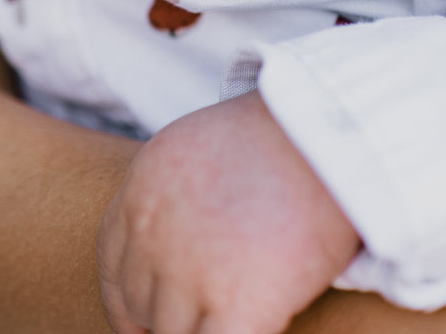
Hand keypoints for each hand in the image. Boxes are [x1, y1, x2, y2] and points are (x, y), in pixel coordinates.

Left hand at [98, 90, 360, 333]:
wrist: (333, 132)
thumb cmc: (286, 137)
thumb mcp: (203, 147)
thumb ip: (176, 197)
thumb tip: (178, 249)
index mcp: (142, 187)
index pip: (112, 262)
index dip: (126, 300)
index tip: (142, 323)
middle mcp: (154, 228)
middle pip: (142, 302)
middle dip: (167, 318)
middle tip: (203, 316)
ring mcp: (189, 268)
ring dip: (201, 333)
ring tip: (234, 316)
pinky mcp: (236, 302)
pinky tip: (253, 327)